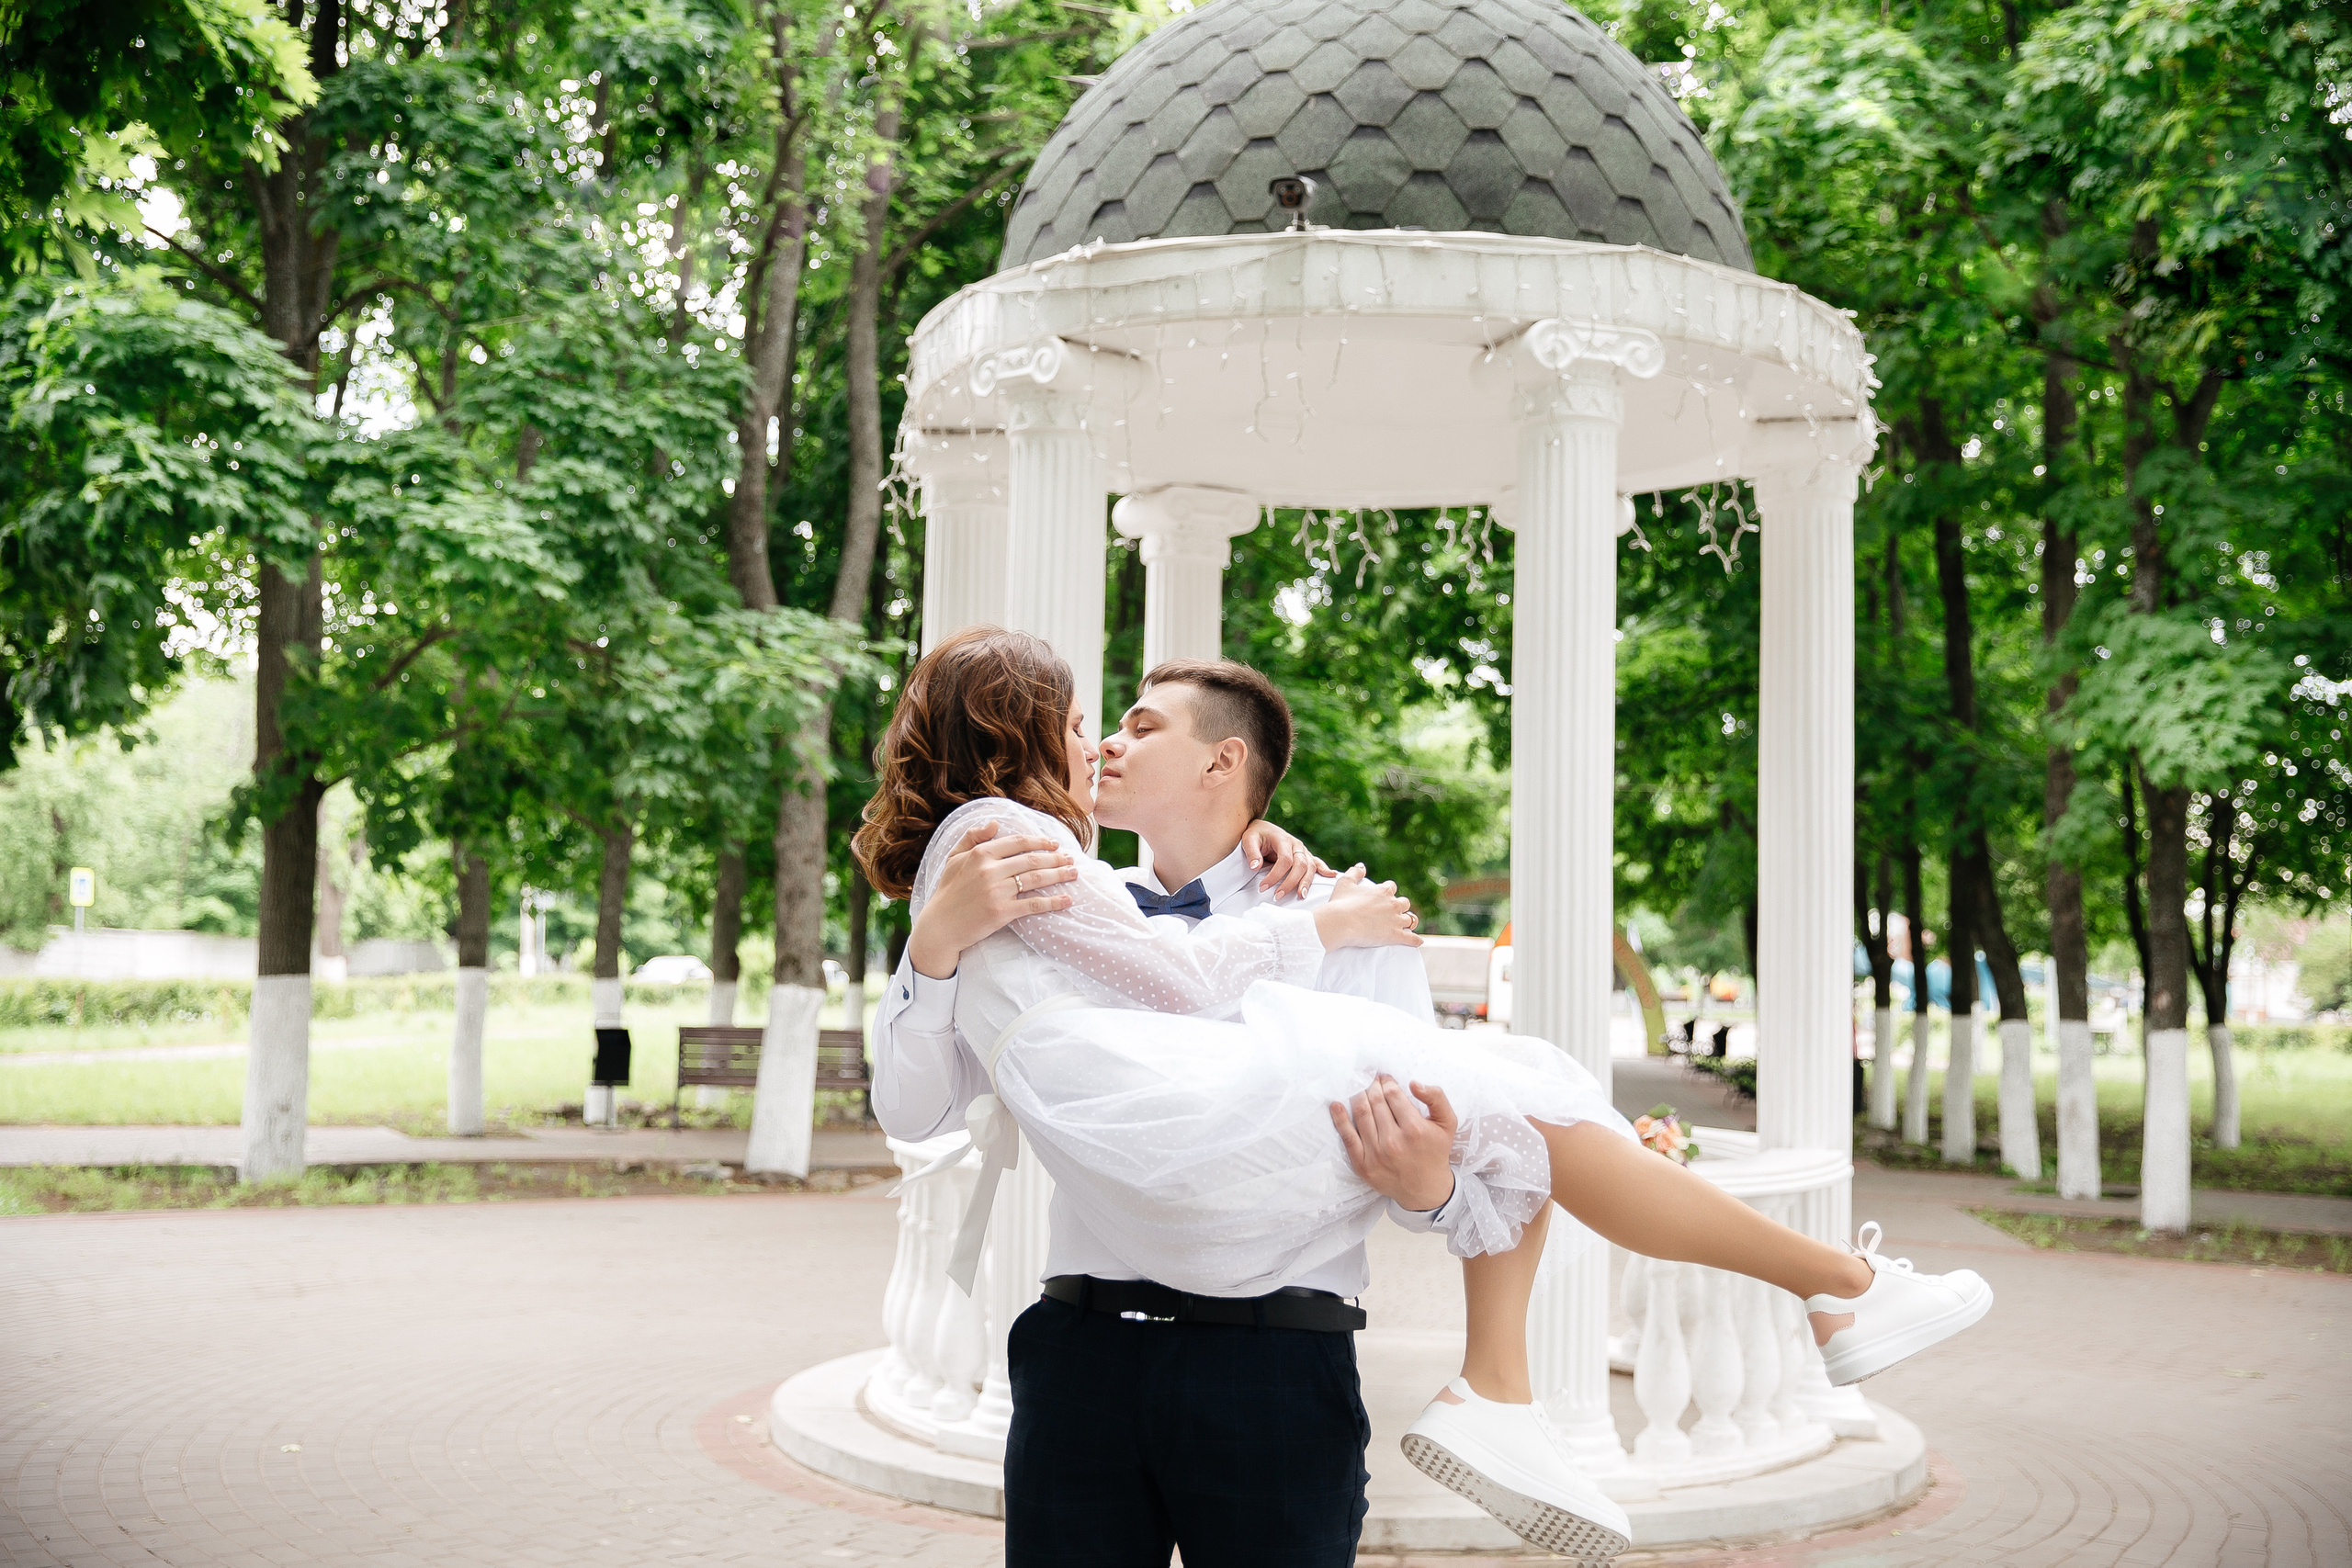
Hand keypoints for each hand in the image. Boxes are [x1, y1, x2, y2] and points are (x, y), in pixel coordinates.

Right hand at [905, 822, 1077, 979]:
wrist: (940, 926)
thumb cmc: (947, 892)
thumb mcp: (954, 859)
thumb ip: (973, 837)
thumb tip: (994, 822)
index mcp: (981, 854)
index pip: (1018, 842)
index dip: (1040, 841)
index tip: (1055, 843)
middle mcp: (990, 870)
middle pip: (1032, 860)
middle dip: (1055, 858)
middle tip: (1071, 859)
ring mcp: (997, 891)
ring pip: (1036, 879)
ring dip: (1059, 875)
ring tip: (1074, 873)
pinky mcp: (1002, 912)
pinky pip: (1034, 904)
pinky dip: (1053, 902)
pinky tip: (1067, 901)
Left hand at [1241, 819, 1329, 899]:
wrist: (1263, 829)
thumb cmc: (1255, 835)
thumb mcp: (1248, 839)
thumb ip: (1252, 852)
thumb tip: (1255, 867)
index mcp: (1283, 839)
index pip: (1284, 860)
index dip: (1275, 875)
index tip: (1263, 887)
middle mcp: (1296, 844)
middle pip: (1300, 865)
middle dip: (1290, 883)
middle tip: (1277, 896)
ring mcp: (1302, 850)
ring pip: (1310, 867)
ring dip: (1306, 882)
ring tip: (1300, 896)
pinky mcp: (1305, 856)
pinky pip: (1316, 863)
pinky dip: (1324, 869)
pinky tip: (1332, 875)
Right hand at [1312, 864, 1421, 950]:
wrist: (1342, 922)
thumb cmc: (1341, 903)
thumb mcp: (1345, 883)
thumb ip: (1355, 872)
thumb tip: (1361, 866)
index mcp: (1383, 891)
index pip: (1391, 887)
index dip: (1388, 891)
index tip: (1385, 895)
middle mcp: (1393, 904)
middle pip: (1404, 903)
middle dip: (1400, 906)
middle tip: (1395, 911)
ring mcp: (1396, 920)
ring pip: (1410, 919)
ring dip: (1409, 921)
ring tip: (1408, 925)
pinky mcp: (1395, 935)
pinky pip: (1411, 938)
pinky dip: (1416, 940)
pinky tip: (1419, 942)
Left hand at [1330, 1074, 1458, 1211]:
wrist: (1425, 1189)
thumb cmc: (1435, 1152)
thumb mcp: (1447, 1123)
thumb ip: (1436, 1098)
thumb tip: (1414, 1083)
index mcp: (1414, 1129)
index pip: (1393, 1094)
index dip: (1387, 1082)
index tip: (1385, 1078)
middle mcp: (1394, 1142)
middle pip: (1375, 1101)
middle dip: (1372, 1086)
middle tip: (1372, 1080)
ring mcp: (1376, 1154)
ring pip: (1361, 1114)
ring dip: (1358, 1095)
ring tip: (1360, 1088)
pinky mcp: (1363, 1165)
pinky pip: (1347, 1137)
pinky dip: (1339, 1119)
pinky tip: (1336, 1105)